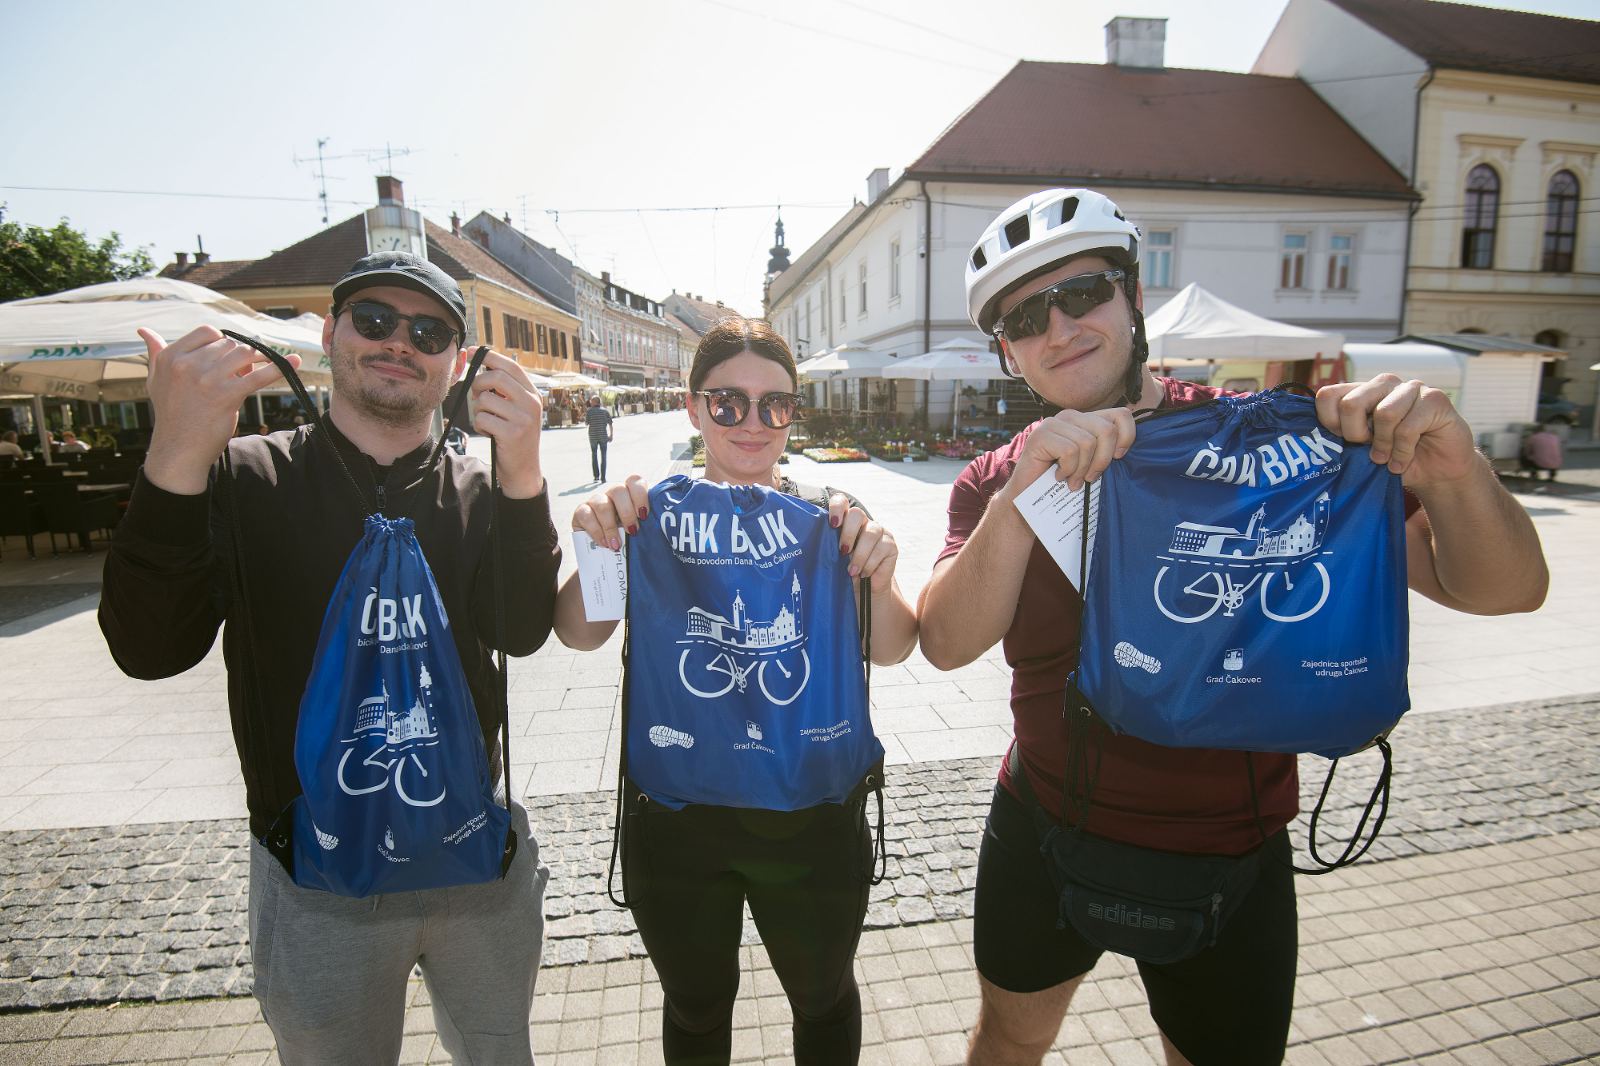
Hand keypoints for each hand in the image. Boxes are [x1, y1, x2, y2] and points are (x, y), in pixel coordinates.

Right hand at [138, 325, 299, 494]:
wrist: (178, 449)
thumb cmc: (171, 414)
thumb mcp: (156, 380)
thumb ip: (155, 353)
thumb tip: (144, 331)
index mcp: (170, 357)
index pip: (207, 332)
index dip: (223, 342)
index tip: (229, 354)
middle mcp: (187, 365)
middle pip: (229, 345)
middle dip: (243, 354)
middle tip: (249, 367)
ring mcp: (207, 380)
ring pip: (245, 355)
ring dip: (261, 358)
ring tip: (268, 364)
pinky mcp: (226, 396)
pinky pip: (258, 376)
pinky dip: (279, 368)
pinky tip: (294, 362)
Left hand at [468, 349, 544, 497]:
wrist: (523, 469)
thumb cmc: (514, 436)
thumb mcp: (517, 410)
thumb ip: (505, 390)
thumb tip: (481, 363)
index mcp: (533, 394)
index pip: (511, 366)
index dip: (489, 356)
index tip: (471, 352)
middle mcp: (532, 403)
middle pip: (495, 377)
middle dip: (478, 384)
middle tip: (477, 396)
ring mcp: (524, 419)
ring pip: (485, 399)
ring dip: (479, 410)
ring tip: (488, 421)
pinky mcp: (512, 433)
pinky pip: (482, 418)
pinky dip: (480, 425)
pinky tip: (490, 433)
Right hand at [573, 474, 647, 551]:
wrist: (606, 554)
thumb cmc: (629, 540)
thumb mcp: (643, 532)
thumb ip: (652, 526)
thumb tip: (666, 533)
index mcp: (631, 495)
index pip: (635, 481)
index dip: (640, 495)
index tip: (644, 515)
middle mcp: (613, 494)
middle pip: (618, 490)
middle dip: (626, 512)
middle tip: (633, 532)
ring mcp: (596, 501)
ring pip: (602, 503)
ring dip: (610, 526)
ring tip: (616, 544)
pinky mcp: (581, 512)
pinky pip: (585, 515)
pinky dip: (596, 531)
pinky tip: (603, 543)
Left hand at [829, 494, 898, 592]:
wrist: (864, 589)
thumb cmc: (844, 570)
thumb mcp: (834, 558)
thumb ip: (828, 547)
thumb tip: (818, 545)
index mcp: (845, 521)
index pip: (841, 502)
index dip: (837, 508)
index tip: (833, 524)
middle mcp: (863, 522)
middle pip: (857, 514)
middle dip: (848, 534)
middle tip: (843, 552)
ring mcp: (879, 532)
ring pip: (870, 533)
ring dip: (860, 554)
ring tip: (851, 571)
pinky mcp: (890, 544)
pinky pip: (881, 548)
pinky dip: (870, 563)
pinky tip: (864, 573)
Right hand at [1002, 407, 1136, 497]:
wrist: (1029, 499)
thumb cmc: (1064, 484)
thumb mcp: (1093, 464)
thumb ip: (1107, 451)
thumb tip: (1127, 449)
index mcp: (1087, 419)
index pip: (1121, 415)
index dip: (1126, 437)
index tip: (1117, 459)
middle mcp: (1071, 416)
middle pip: (1107, 430)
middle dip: (1102, 460)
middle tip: (1089, 478)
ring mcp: (1054, 423)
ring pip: (1087, 442)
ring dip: (1081, 469)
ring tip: (1072, 480)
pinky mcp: (1040, 435)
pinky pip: (1069, 451)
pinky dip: (1067, 470)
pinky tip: (1059, 477)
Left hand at [1316, 375, 1477, 487]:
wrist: (1436, 473)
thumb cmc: (1394, 459)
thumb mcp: (1361, 449)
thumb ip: (1342, 436)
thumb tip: (1315, 440)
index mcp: (1361, 392)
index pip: (1327, 395)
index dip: (1330, 423)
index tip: (1344, 442)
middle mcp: (1384, 384)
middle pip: (1351, 403)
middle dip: (1355, 435)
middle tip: (1368, 452)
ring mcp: (1411, 388)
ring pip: (1384, 414)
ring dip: (1384, 446)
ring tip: (1387, 460)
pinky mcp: (1435, 399)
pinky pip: (1408, 427)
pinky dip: (1402, 452)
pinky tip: (1403, 461)